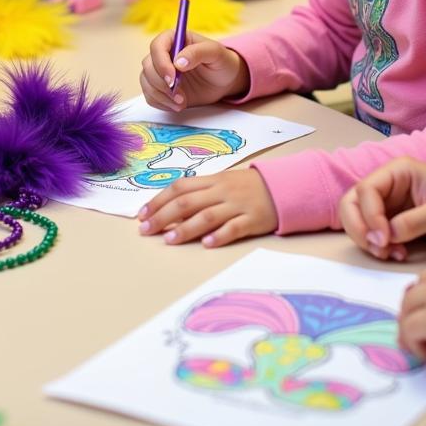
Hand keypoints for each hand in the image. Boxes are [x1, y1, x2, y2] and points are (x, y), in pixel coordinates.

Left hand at [138, 167, 277, 246]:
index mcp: (212, 180)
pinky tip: (207, 244)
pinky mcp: (253, 219)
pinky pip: (234, 227)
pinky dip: (219, 235)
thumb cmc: (247, 187)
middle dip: (163, 216)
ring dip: (186, 228)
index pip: (179, 188)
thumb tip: (171, 211)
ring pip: (207, 215)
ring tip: (169, 240)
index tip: (142, 214)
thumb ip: (199, 194)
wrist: (283, 187)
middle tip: (146, 230)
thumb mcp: (222, 183)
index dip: (159, 200)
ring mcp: (237, 205)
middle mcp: (221, 191)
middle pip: (187, 202)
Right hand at [140, 30, 248, 110]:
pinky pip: (150, 95)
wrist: (224, 82)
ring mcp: (160, 72)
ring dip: (161, 95)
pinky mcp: (160, 88)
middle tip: (179, 95)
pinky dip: (161, 103)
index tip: (172, 78)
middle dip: (161, 83)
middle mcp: (164, 54)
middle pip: (148, 66)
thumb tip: (178, 62)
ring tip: (182, 102)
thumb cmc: (221, 62)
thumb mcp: (215, 53)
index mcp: (174, 39)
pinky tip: (177, 105)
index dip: (161, 63)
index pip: (157, 46)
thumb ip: (197, 52)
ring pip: (146, 81)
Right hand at [340, 157, 425, 262]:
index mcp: (399, 171)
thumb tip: (387, 235)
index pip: (366, 189)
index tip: (385, 239)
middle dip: (359, 227)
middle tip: (378, 249)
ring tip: (388, 253)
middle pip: (352, 202)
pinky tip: (397, 254)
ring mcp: (389, 202)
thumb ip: (413, 221)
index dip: (369, 215)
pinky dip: (378, 245)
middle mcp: (389, 184)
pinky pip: (372, 231)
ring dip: (366, 238)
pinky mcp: (393, 220)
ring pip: (358, 218)